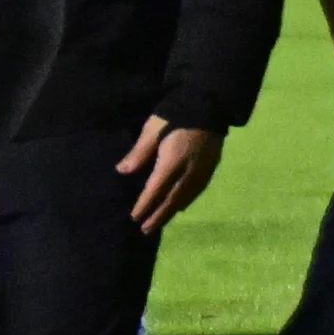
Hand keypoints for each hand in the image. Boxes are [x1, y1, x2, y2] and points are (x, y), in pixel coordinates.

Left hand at [116, 117, 224, 234]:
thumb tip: (122, 171)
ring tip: (159, 223)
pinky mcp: (211, 168)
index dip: (145, 205)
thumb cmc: (175, 114)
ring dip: (171, 212)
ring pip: (186, 198)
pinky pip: (197, 191)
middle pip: (172, 200)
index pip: (156, 190)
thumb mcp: (153, 129)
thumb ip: (139, 152)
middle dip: (158, 216)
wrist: (209, 104)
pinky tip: (180, 207)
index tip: (134, 217)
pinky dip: (186, 202)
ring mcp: (202, 171)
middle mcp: (189, 172)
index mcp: (172, 162)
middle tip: (145, 230)